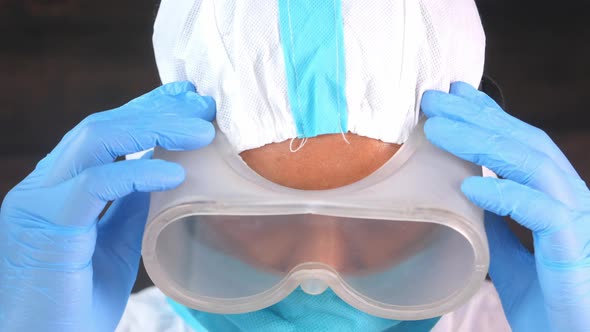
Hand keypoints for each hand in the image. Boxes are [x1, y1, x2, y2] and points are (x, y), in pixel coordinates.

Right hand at [0, 82, 215, 331]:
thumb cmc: (77, 299)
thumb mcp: (115, 241)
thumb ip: (131, 202)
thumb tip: (164, 167)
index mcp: (61, 185)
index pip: (106, 131)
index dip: (147, 107)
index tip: (188, 98)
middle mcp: (46, 184)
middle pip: (102, 126)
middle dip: (156, 110)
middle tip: (203, 105)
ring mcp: (40, 201)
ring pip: (96, 140)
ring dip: (153, 128)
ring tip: (201, 131)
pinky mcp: (45, 225)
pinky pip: (95, 185)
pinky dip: (138, 173)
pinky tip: (174, 173)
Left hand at [422, 82, 589, 331]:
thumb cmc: (551, 304)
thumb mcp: (508, 259)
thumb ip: (494, 225)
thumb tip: (467, 193)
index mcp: (554, 198)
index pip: (519, 144)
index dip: (487, 115)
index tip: (453, 95)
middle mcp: (569, 199)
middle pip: (523, 143)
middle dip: (476, 116)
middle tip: (433, 98)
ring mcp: (578, 221)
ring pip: (533, 165)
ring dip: (481, 142)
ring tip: (437, 129)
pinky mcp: (576, 249)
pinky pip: (543, 214)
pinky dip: (506, 195)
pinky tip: (468, 185)